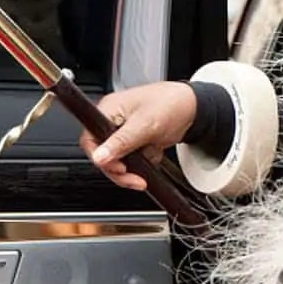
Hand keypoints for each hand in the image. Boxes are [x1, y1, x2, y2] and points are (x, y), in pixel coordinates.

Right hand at [79, 81, 196, 190]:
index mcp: (109, 110)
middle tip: (135, 179)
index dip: (100, 157)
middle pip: (103, 155)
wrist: (192, 108)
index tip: (119, 168)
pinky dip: (142, 162)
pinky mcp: (134, 142)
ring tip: (147, 168)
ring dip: (133, 169)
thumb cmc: (170, 103)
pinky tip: (153, 154)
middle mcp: (113, 121)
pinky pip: (131, 160)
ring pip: (117, 161)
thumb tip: (100, 157)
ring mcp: (123, 133)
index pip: (90, 139)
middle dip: (120, 170)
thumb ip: (122, 142)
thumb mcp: (145, 124)